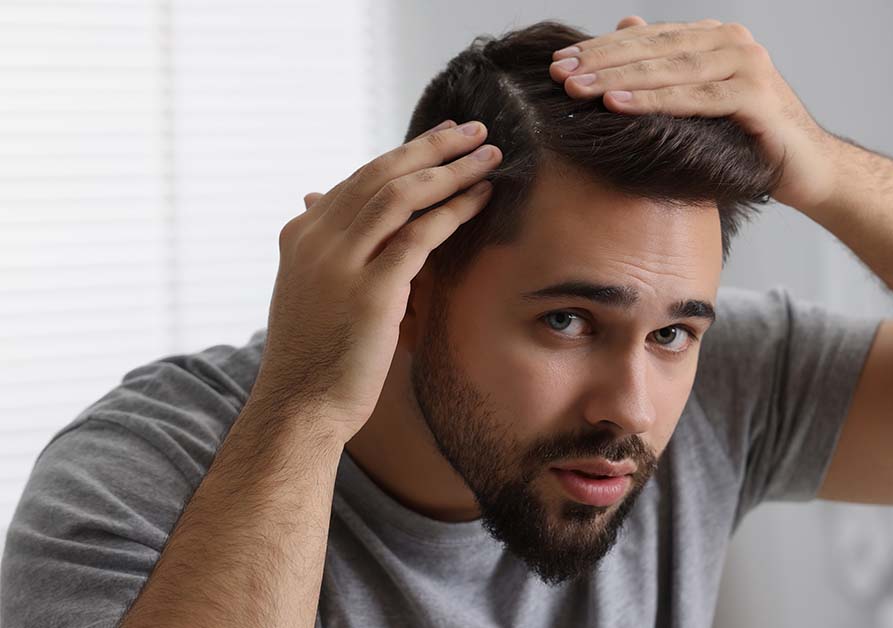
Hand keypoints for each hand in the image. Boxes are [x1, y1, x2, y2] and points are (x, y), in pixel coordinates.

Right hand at [252, 120, 501, 444]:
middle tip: (474, 129)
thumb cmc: (313, 356)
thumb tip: (319, 198)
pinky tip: (481, 196)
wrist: (298, 407)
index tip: (443, 137)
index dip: (407, 154)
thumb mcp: (309, 290)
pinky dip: (453, 209)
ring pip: (401, 195)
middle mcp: (316, 239)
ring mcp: (340, 263)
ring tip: (489, 154)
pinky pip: (419, 235)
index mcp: (301, 234)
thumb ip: (323, 245)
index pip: (361, 178)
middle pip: (383, 174)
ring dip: (450, 169)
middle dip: (433, 146)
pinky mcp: (371, 291)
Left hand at [548, 15, 842, 211]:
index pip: (649, 38)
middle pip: (654, 48)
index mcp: (717, 38)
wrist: (810, 171)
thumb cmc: (752, 141)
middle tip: (559, 73)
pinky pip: (694, 98)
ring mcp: (746, 65)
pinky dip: (653, 100)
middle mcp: (733, 43)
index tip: (560, 61)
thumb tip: (626, 24)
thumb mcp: (703, 102)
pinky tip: (616, 104)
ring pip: (669, 69)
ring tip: (578, 87)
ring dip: (618, 77)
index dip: (601, 48)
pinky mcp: (754, 96)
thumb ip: (668, 65)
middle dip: (601, 60)